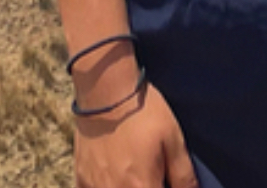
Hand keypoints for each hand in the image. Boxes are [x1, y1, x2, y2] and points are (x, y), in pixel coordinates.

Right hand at [73, 82, 197, 187]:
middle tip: (152, 176)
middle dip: (145, 187)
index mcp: (141, 187)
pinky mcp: (81, 178)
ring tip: (135, 178)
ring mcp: (95, 187)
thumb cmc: (142, 112)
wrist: (105, 88)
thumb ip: (184, 177)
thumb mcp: (173, 141)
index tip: (165, 182)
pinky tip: (115, 179)